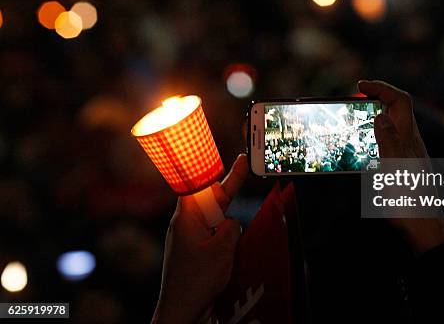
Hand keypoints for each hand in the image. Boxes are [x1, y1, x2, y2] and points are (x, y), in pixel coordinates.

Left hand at [152, 154, 248, 323]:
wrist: (180, 312)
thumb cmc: (196, 280)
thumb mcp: (222, 249)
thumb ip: (231, 228)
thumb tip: (231, 223)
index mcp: (187, 218)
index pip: (201, 184)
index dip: (216, 169)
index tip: (229, 155)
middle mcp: (185, 224)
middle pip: (209, 199)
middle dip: (227, 187)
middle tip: (243, 164)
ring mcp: (187, 239)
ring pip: (211, 219)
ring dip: (225, 219)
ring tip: (231, 233)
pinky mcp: (192, 253)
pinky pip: (210, 236)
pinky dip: (222, 236)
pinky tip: (228, 250)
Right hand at [358, 80, 443, 253]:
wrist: (420, 223)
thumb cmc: (410, 196)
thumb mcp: (396, 164)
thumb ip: (389, 139)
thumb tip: (381, 115)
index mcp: (409, 136)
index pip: (400, 101)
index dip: (382, 88)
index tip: (360, 85)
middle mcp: (408, 141)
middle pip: (395, 110)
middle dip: (376, 98)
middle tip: (354, 99)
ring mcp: (404, 154)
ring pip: (389, 126)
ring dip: (372, 117)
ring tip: (352, 119)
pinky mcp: (398, 167)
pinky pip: (384, 143)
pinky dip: (370, 137)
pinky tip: (358, 148)